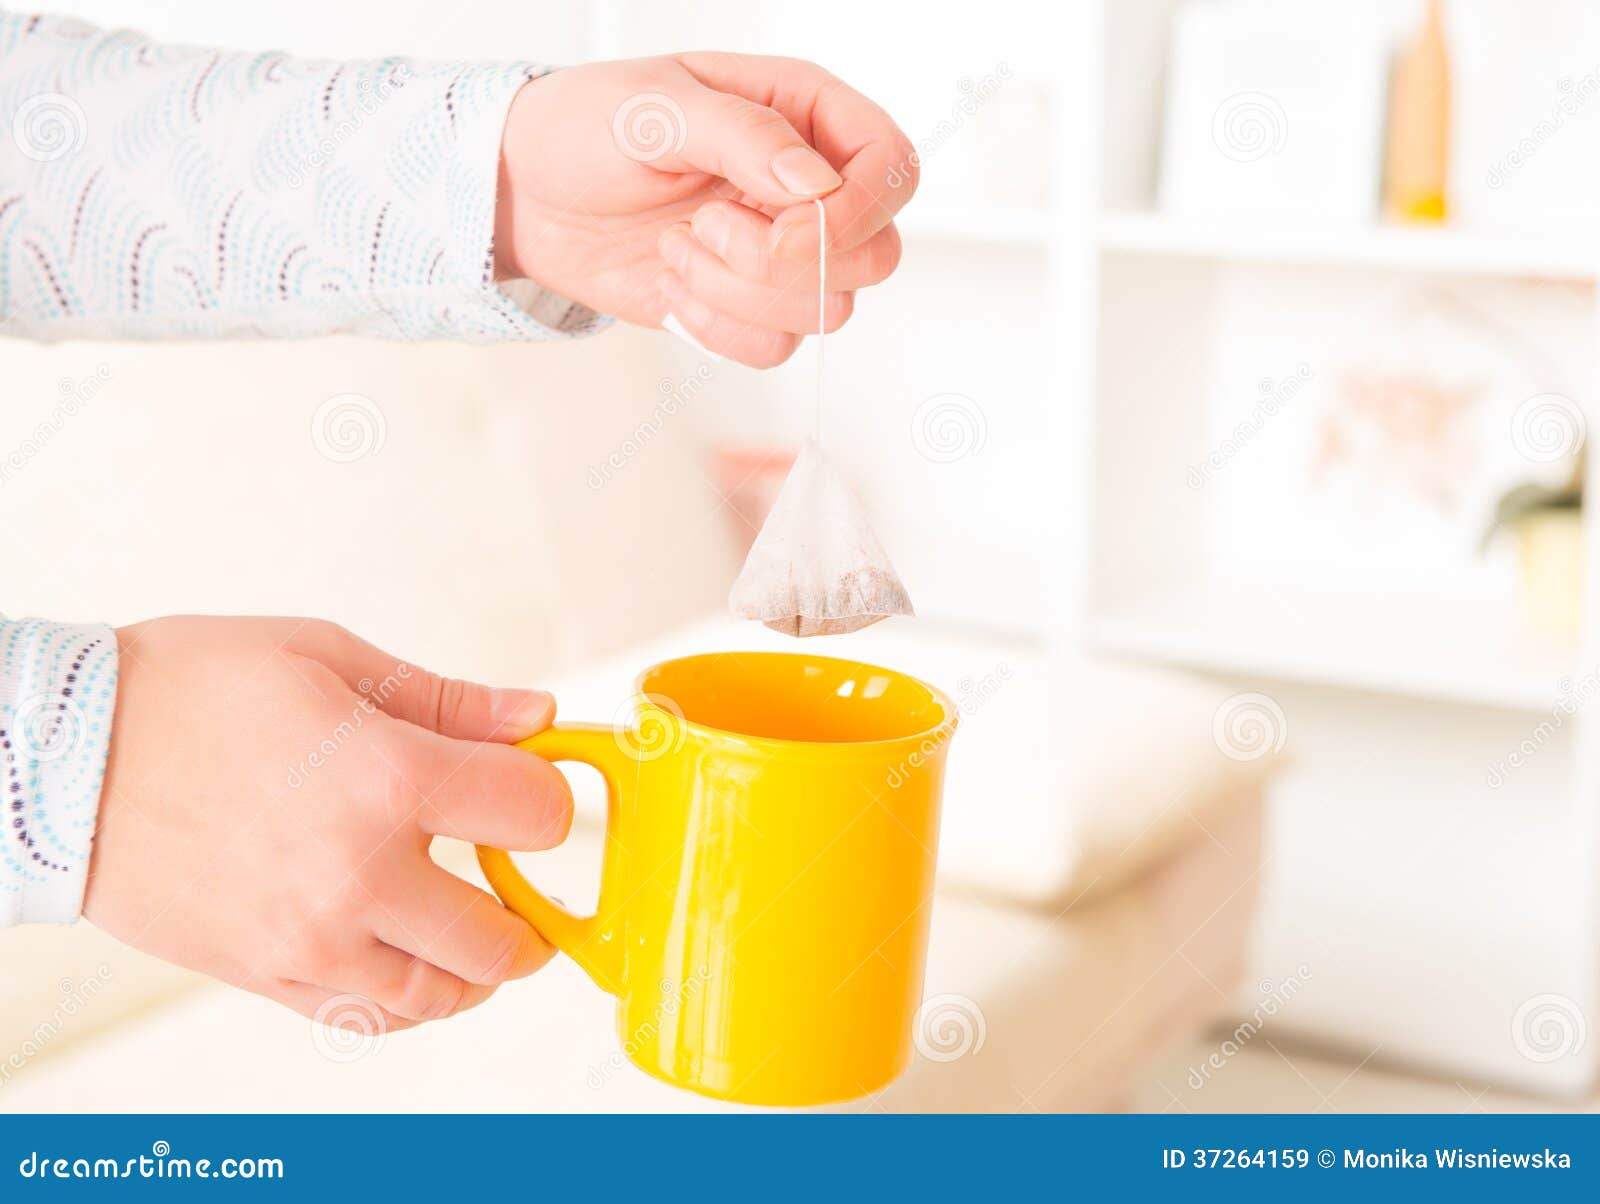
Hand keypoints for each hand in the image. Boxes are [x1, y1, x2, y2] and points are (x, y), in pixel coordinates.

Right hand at [83, 616, 572, 1032]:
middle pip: (501, 937)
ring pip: (443, 996)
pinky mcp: (269, 974)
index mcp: (386, 778)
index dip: (549, 796)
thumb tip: (536, 716)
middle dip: (530, 907)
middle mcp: (357, 873)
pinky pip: (371, 1019)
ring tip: (471, 921)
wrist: (62, 757)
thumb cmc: (187, 692)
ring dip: (478, 966)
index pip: (533, 814)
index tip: (532, 787)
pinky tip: (410, 951)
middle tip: (516, 873)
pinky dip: (413, 998)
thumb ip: (447, 701)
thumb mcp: (328, 659)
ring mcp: (312, 939)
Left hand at [495, 54, 917, 366]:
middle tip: (708, 228)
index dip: (857, 213)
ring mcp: (785, 255)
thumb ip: (742, 135)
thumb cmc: (585, 128)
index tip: (785, 228)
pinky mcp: (749, 308)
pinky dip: (717, 328)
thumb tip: (815, 181)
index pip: (892, 170)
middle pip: (876, 256)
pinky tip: (672, 283)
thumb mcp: (653, 108)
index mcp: (805, 115)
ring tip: (677, 246)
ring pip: (828, 311)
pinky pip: (776, 349)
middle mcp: (809, 189)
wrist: (529, 196)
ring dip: (740, 293)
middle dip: (789, 264)